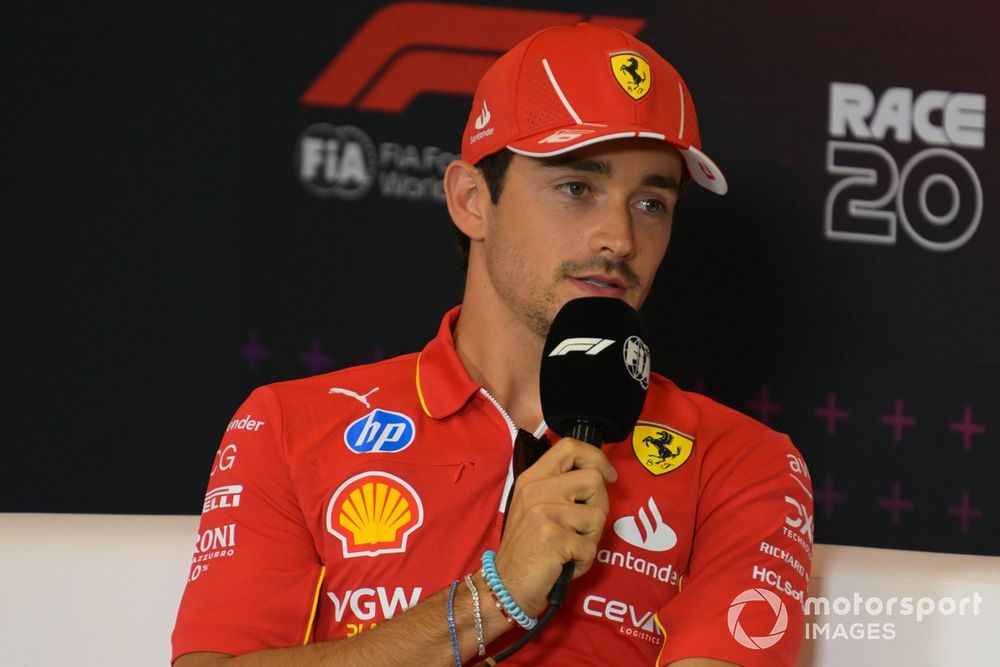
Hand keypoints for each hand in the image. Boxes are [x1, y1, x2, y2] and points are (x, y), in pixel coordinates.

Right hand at [493, 437, 616, 617]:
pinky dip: (583, 561)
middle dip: (601, 505)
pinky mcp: (553, 537)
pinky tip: (565, 563)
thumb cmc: (527, 547)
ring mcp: (544, 512)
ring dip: (592, 538)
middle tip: (585, 526)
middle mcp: (536, 489)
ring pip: (598, 514)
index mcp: (533, 477)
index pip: (570, 447)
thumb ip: (559, 486)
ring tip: (571, 547)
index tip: (608, 475)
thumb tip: (599, 474)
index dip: (596, 457)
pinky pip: (591, 547)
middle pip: (594, 479)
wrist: (506, 584)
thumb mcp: (535, 506)